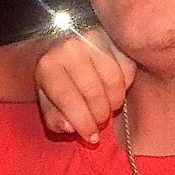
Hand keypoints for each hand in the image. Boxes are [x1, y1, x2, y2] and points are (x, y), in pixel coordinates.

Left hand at [35, 27, 135, 142]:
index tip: (91, 137)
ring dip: (115, 102)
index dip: (84, 123)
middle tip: (100, 123)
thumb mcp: (47, 101)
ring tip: (107, 107)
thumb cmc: (54, 80)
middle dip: (100, 116)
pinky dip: (125, 85)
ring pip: (114, 81)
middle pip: (94, 93)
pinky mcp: (112, 37)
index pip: (69, 99)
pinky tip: (114, 89)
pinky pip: (127, 68)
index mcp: (48, 65)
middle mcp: (69, 48)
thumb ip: (55, 118)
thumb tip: (70, 127)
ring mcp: (92, 39)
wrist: (58, 47)